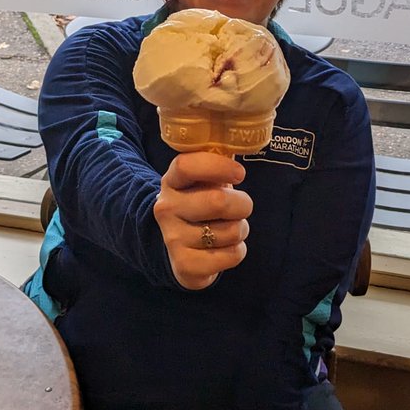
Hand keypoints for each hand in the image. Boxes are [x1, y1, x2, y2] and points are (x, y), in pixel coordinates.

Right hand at [154, 152, 252, 289]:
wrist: (177, 247)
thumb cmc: (199, 204)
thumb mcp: (202, 182)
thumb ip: (216, 165)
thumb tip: (241, 143)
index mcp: (172, 181)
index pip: (187, 165)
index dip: (218, 167)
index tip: (239, 174)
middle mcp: (166, 208)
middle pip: (218, 201)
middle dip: (242, 205)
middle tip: (240, 207)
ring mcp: (173, 238)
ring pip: (230, 231)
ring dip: (240, 230)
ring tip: (228, 228)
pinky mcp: (185, 265)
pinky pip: (232, 255)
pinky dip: (237, 251)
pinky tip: (223, 249)